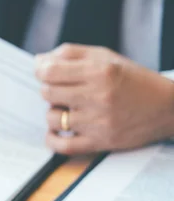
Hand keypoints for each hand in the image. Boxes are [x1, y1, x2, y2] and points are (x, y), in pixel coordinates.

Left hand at [36, 44, 173, 153]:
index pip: (50, 71)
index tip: (44, 72)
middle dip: (49, 90)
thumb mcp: (106, 57)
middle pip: (48, 93)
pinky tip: (55, 131)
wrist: (168, 107)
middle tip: (61, 90)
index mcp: (100, 72)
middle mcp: (99, 96)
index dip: (41, 70)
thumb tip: (39, 61)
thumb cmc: (133, 80)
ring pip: (52, 118)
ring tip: (66, 109)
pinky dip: (52, 139)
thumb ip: (71, 54)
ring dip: (53, 113)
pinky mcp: (101, 142)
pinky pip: (63, 146)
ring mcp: (99, 121)